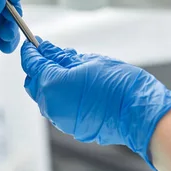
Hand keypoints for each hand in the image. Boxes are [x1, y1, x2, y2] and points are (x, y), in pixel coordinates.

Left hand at [20, 40, 170, 166]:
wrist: (139, 114)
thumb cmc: (120, 85)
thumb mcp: (89, 62)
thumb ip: (62, 57)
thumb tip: (47, 50)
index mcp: (52, 84)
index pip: (32, 64)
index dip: (31, 51)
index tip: (33, 43)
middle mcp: (50, 105)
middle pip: (34, 82)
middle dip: (38, 68)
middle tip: (52, 55)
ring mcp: (59, 119)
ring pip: (44, 97)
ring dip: (50, 83)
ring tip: (70, 70)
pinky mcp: (70, 127)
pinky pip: (57, 108)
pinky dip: (60, 96)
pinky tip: (76, 87)